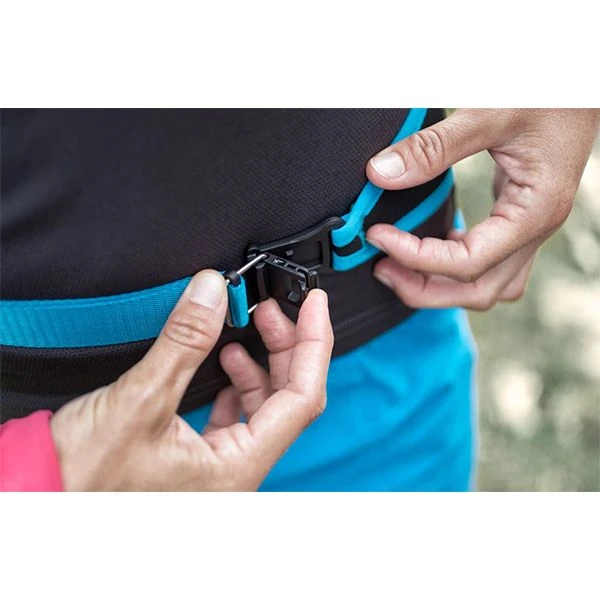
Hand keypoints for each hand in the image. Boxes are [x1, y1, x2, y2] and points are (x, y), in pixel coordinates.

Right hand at [50, 270, 332, 490]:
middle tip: (274, 307)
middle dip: (287, 346)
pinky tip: (228, 357)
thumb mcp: (141, 399)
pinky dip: (239, 379)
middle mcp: (237, 470)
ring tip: (252, 324)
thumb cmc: (85, 474)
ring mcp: (221, 464)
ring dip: (262, 360)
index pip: (302, 398)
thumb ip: (184, 341)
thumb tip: (213, 290)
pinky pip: (238, 412)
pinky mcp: (201, 454)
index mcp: (237, 466)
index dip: (314, 344)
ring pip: (265, 404)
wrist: (44, 494)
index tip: (315, 305)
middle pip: (289, 398)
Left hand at [365, 109, 599, 309]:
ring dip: (441, 286)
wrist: (582, 81)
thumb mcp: (488, 112)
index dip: (415, 257)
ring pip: (488, 286)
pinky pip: (491, 264)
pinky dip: (456, 267)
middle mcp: (537, 229)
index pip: (466, 263)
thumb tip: (380, 174)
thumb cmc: (548, 91)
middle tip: (381, 268)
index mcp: (534, 211)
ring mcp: (532, 227)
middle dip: (425, 289)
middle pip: (478, 291)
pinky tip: (430, 247)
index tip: (378, 236)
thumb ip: (433, 146)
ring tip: (399, 266)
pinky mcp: (521, 218)